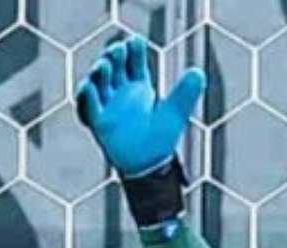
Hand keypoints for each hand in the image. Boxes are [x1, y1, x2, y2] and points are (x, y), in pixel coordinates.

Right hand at [75, 35, 205, 176]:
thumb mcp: (174, 114)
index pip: (134, 62)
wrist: (148, 167)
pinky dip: (87, 97)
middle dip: (113, 56)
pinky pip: (88, 107)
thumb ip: (185, 94)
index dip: (133, 51)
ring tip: (104, 65)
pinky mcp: (98, 122)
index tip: (136, 41)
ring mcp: (107, 106)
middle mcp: (120, 93)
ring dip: (99, 73)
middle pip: (113, 67)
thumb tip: (199, 72)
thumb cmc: (160, 140)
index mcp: (139, 87)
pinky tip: (89, 87)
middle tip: (118, 48)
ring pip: (97, 83)